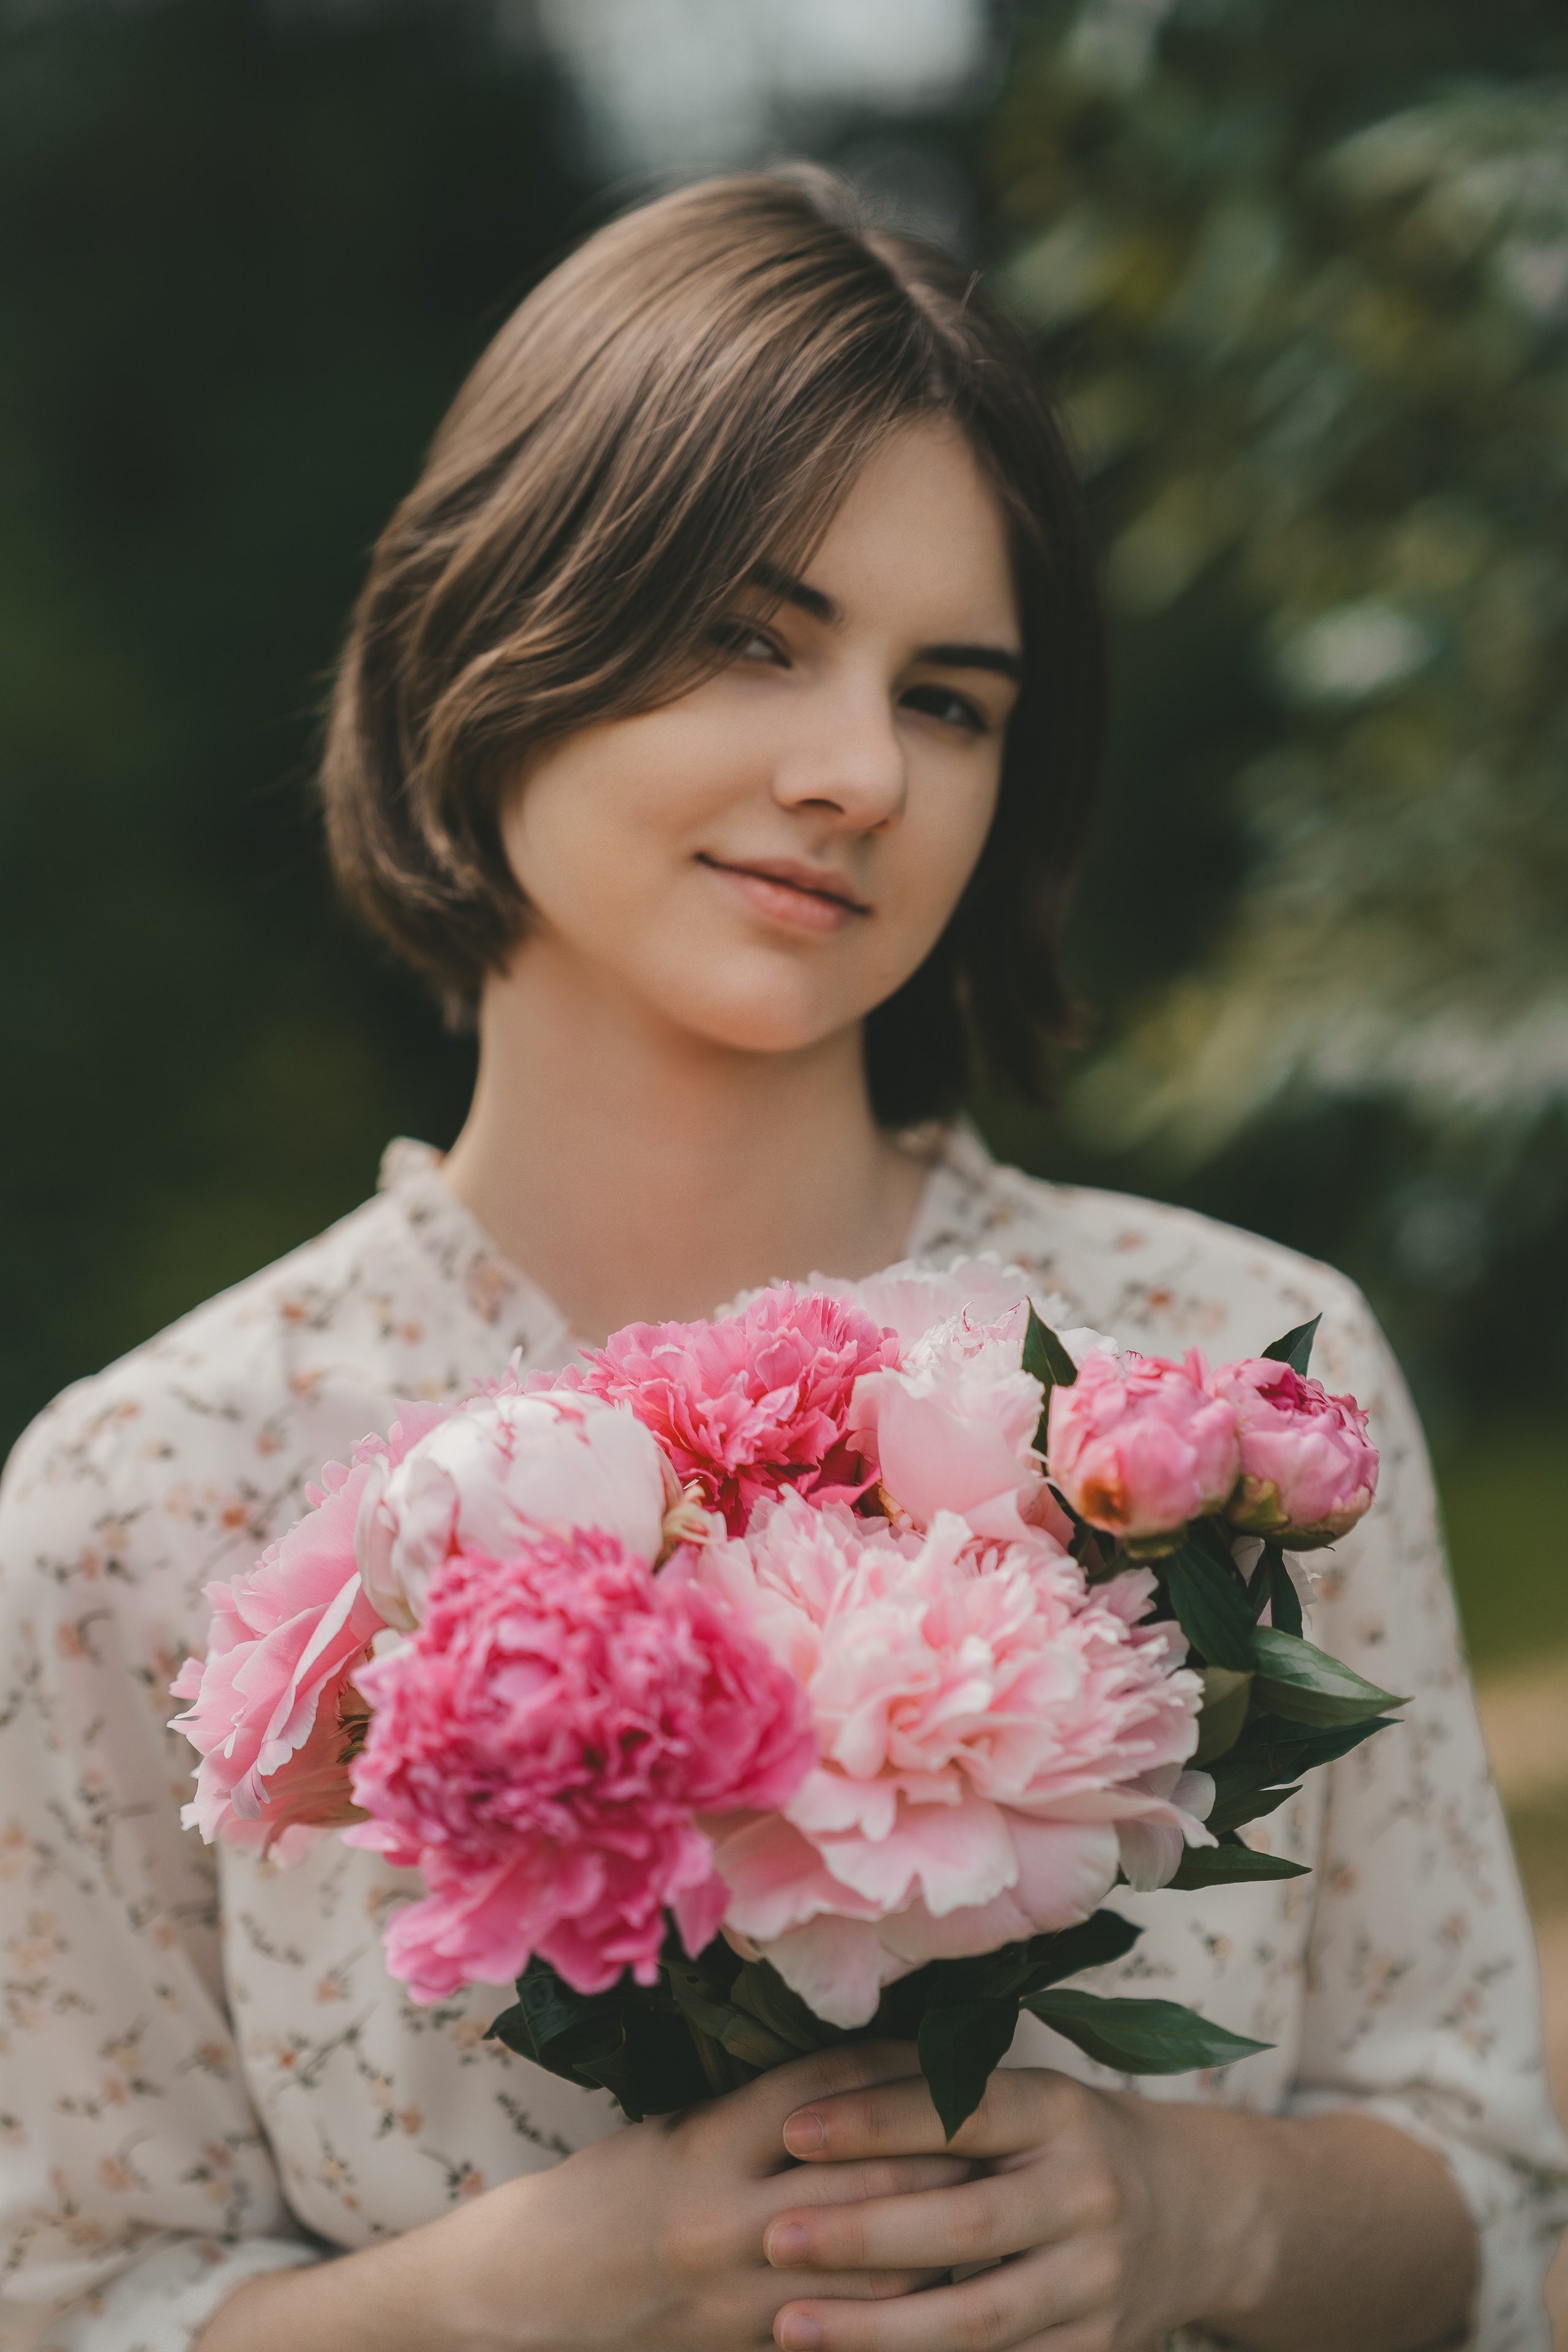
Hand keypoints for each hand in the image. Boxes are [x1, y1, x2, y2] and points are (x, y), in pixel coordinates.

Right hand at [200, 2041, 970, 2351]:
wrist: (525, 2296)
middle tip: (1021, 2147)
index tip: (967, 2064)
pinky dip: (896, 2326)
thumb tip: (866, 2084)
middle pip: (870, 2187)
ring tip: (1006, 2227)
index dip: (905, 2081)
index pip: (832, 2099)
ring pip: (871, 2277)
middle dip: (948, 2167)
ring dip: (941, 2251)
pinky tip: (945, 2311)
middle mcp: (728, 2218)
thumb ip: (763, 2110)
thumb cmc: (603, 2194)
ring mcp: (737, 2299)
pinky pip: (837, 2344)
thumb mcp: (676, 2127)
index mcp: (709, 2142)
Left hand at [761, 2064, 1197, 2351]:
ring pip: (977, 2320)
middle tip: (774, 2237)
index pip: (960, 2112)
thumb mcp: (1031, 2097)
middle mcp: (1086, 2194)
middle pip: (964, 2225)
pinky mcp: (1095, 2350)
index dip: (874, 2122)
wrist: (1199, 2213)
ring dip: (877, 2329)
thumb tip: (821, 2092)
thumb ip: (948, 2096)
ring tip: (789, 2326)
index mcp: (1061, 2111)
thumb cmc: (1072, 2142)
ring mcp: (1096, 2282)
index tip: (792, 2130)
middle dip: (861, 2235)